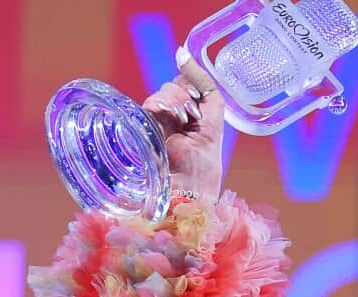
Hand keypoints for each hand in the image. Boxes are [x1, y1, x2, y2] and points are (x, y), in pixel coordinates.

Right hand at [141, 54, 224, 201]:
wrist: (188, 183)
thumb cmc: (204, 157)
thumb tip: (182, 52)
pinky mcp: (144, 124)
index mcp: (191, 112)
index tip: (199, 102)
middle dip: (188, 97)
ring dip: (178, 104)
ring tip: (183, 124)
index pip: (188, 81)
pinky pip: (152, 102)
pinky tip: (170, 120)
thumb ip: (204, 84)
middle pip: (178, 83)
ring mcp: (158, 119)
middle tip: (192, 119)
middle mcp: (174, 114)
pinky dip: (162, 106)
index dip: (194, 85)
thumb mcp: (212, 115)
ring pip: (166, 91)